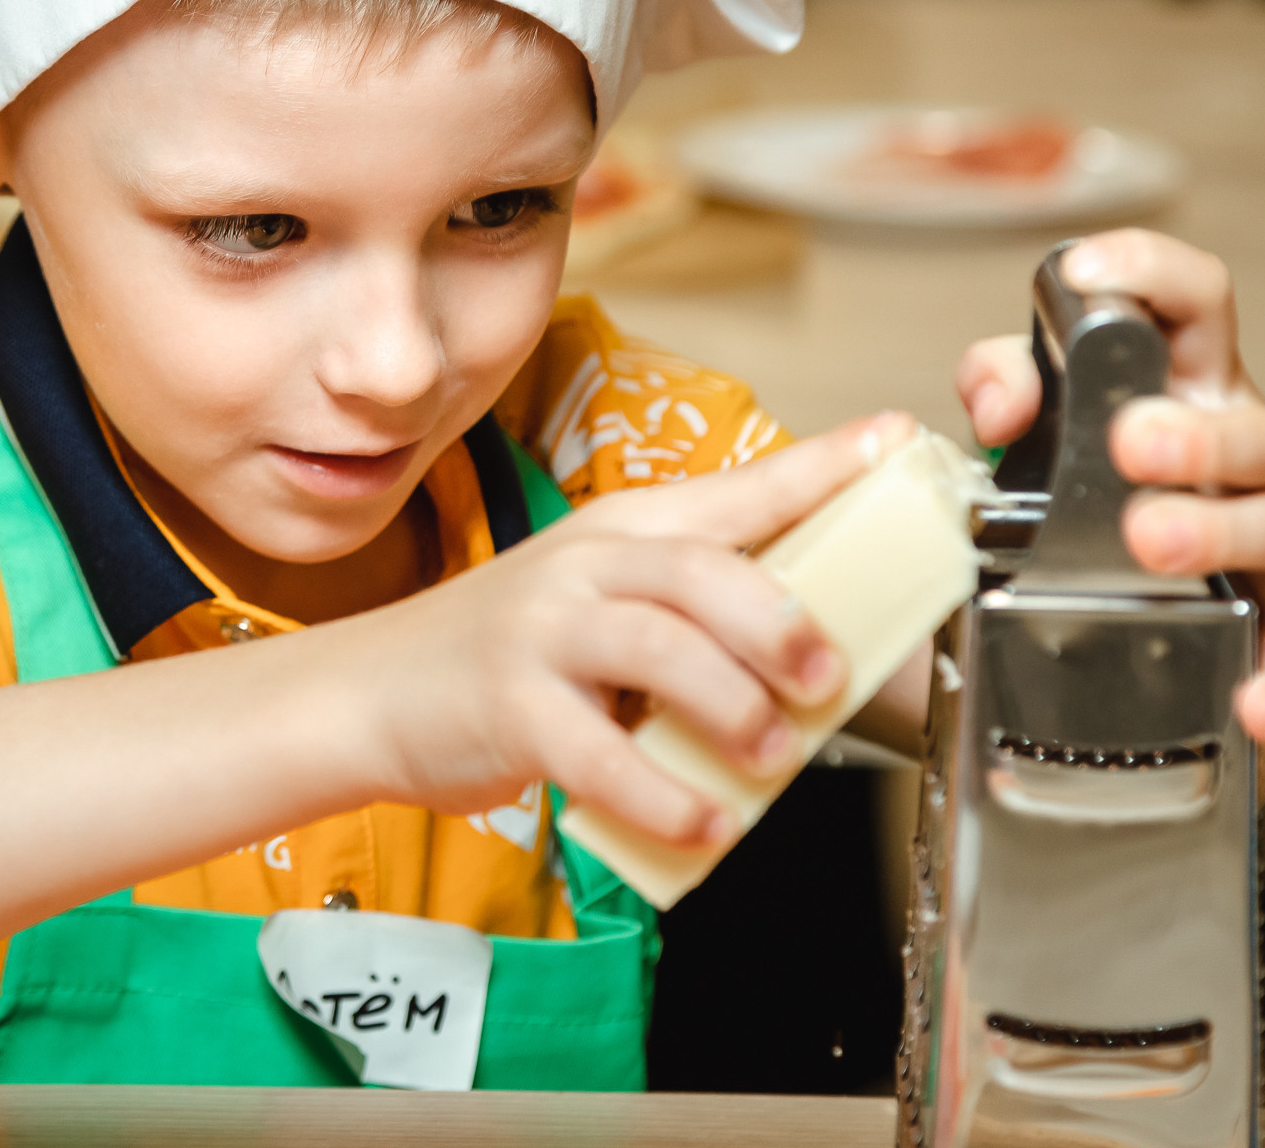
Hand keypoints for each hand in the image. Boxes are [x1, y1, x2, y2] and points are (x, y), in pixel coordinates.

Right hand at [342, 411, 919, 848]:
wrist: (370, 694)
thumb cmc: (506, 655)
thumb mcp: (597, 604)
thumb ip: (691, 615)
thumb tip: (821, 651)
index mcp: (623, 532)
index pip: (736, 489)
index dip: (820, 467)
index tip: (894, 442)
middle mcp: (584, 567)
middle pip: (701, 569)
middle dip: (779, 621)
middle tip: (827, 675)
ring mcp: (543, 633)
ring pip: (659, 647)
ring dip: (732, 706)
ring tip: (770, 755)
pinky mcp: (511, 709)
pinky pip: (600, 753)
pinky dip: (664, 795)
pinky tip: (706, 822)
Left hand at [955, 230, 1264, 792]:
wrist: (1164, 653)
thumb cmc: (1105, 523)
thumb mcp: (1043, 445)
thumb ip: (1003, 394)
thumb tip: (996, 402)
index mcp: (1188, 395)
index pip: (1191, 306)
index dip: (1149, 275)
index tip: (1087, 274)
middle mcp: (1249, 457)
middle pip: (1249, 424)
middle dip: (1192, 432)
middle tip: (1129, 443)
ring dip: (1218, 532)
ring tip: (1150, 543)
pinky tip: (1252, 700)